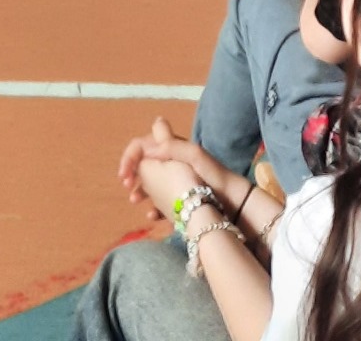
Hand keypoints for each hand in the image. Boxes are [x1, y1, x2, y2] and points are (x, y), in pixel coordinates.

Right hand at [121, 118, 242, 211]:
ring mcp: (176, 180)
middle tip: (128, 187)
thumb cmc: (214, 176)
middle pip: (143, 162)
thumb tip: (147, 151)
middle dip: (132, 173)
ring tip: (135, 201)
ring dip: (140, 190)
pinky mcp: (181, 197)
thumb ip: (170, 147)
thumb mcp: (194, 155)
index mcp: (172, 148)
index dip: (130, 156)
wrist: (235, 203)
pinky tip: (152, 216)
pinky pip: (161, 199)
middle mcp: (171, 161)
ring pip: (150, 182)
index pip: (142, 144)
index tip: (125, 175)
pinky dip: (153, 206)